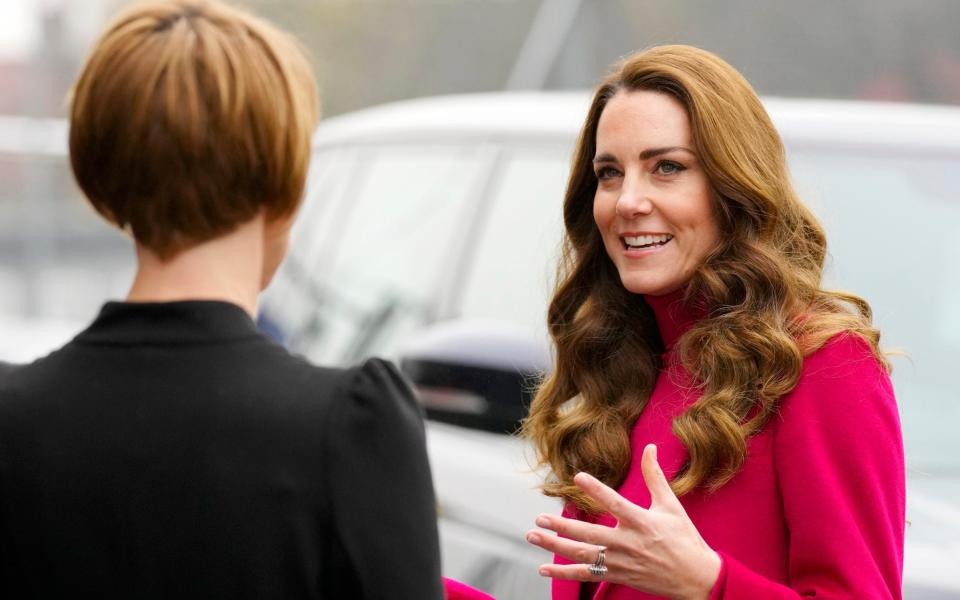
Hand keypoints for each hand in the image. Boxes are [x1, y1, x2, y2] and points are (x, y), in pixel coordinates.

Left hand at [525, 444, 720, 599]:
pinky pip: (586, 575)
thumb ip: (655, 476)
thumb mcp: (671, 506)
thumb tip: (650, 447)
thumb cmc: (685, 538)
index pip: (615, 502)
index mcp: (642, 522)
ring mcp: (622, 562)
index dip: (596, 489)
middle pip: (590, 534)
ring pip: (583, 555)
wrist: (698, 579)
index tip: (578, 477)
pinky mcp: (618, 576)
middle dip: (562, 527)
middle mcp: (629, 543)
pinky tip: (543, 568)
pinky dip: (564, 573)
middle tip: (540, 518)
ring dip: (555, 546)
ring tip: (534, 536)